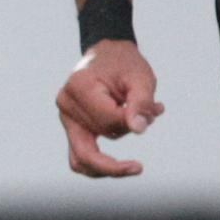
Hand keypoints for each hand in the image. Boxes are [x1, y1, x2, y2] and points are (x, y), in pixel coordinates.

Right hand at [57, 38, 164, 178]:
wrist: (109, 55)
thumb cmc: (126, 64)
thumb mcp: (141, 77)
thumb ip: (141, 102)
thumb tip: (138, 129)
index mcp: (79, 87)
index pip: (107, 120)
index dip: (133, 120)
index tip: (154, 109)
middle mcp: (65, 104)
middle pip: (97, 140)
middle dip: (125, 132)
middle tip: (148, 117)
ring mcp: (65, 118)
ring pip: (85, 157)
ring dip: (115, 154)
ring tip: (136, 133)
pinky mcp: (71, 128)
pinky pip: (79, 159)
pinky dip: (102, 165)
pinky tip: (125, 163)